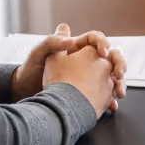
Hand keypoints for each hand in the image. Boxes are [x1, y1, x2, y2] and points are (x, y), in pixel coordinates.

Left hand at [12, 24, 126, 109]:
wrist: (25, 92)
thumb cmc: (29, 70)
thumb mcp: (38, 53)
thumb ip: (52, 43)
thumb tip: (70, 38)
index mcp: (74, 47)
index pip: (95, 39)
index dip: (103, 43)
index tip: (103, 53)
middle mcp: (84, 61)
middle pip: (109, 58)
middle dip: (119, 64)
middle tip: (118, 73)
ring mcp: (88, 77)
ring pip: (110, 77)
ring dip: (119, 83)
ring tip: (119, 92)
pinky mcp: (87, 93)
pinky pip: (104, 94)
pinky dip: (110, 100)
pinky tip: (112, 106)